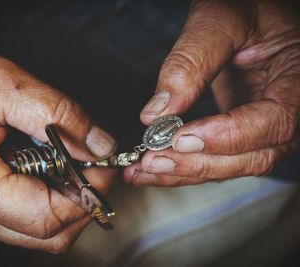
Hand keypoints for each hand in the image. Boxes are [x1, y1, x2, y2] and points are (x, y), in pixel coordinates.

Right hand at [0, 38, 116, 252]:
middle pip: (46, 236)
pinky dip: (49, 197)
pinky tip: (52, 166)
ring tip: (74, 160)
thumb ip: (57, 114)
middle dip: (83, 203)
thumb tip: (99, 144)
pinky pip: (24, 217)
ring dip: (68, 201)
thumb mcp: (1, 82)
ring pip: (38, 232)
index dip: (87, 194)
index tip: (106, 166)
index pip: (45, 217)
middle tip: (97, 164)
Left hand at [125, 0, 299, 185]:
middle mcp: (288, 110)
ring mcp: (264, 124)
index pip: (272, 122)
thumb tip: (156, 114)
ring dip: (184, 172)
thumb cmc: (246, 6)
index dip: (225, 136)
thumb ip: (191, 62)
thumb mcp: (220, 20)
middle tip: (152, 161)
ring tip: (142, 171)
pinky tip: (154, 167)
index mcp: (297, 80)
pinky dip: (184, 163)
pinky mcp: (241, 129)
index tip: (179, 138)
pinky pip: (217, 155)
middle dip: (197, 163)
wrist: (249, 11)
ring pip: (231, 164)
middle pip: (251, 156)